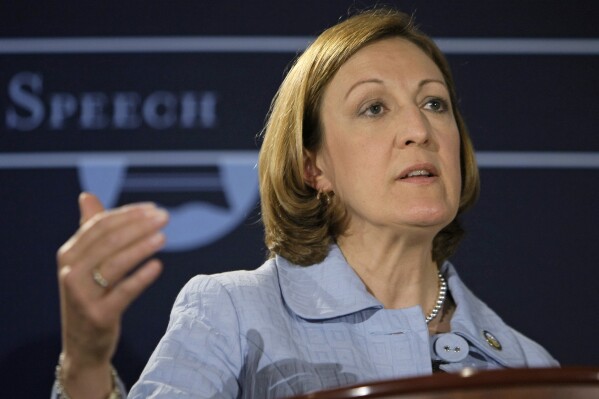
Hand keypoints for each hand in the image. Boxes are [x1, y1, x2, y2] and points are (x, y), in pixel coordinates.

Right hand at [56, 193, 167, 397]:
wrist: (82, 345)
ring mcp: (82, 296)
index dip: (128, 215)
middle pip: (109, 241)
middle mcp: (71, 273)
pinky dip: (141, 277)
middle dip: (139, 226)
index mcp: (68, 255)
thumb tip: (86, 196)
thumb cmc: (90, 296)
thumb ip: (90, 230)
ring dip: (141, 247)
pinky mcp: (98, 316)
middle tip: (165, 217)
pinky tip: (158, 265)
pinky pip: (123, 292)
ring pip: (115, 264)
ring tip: (164, 237)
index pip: (100, 226)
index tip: (153, 208)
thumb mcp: (86, 264)